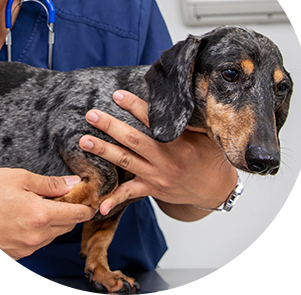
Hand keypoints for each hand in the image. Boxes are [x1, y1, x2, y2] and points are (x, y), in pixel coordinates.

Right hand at [0, 168, 96, 259]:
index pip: (76, 215)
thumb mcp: (20, 178)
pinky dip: (43, 231)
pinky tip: (33, 218)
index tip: (92, 203)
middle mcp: (35, 236)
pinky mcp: (15, 254)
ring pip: (54, 235)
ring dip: (57, 222)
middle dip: (73, 213)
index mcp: (40, 215)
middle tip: (70, 199)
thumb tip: (73, 184)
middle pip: (67, 226)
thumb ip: (51, 183)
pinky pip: (38, 243)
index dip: (87, 208)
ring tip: (49, 206)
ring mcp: (25, 247)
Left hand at [79, 91, 236, 220]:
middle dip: (111, 127)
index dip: (134, 106)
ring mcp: (157, 176)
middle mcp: (166, 160)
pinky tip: (100, 206)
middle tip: (92, 115)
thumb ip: (187, 122)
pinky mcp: (152, 189)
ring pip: (126, 162)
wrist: (215, 188)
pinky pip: (131, 194)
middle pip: (134, 140)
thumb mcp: (204, 136)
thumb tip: (172, 101)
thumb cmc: (209, 157)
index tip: (117, 95)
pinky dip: (114, 199)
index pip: (153, 121)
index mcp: (180, 143)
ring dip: (104, 151)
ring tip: (84, 141)